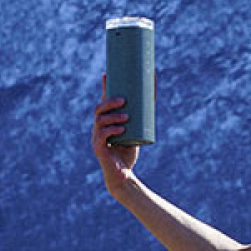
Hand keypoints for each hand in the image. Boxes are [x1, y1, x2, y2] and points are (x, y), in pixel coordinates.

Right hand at [92, 76, 138, 199]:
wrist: (122, 175)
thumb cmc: (128, 151)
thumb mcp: (137, 131)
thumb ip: (142, 116)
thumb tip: (154, 94)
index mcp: (105, 121)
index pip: (103, 102)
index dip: (103, 88)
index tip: (106, 74)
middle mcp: (98, 127)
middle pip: (99, 109)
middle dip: (110, 102)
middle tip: (124, 100)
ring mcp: (96, 137)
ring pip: (100, 121)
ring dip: (113, 116)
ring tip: (126, 116)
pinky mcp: (98, 148)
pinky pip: (102, 136)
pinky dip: (112, 131)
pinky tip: (121, 129)